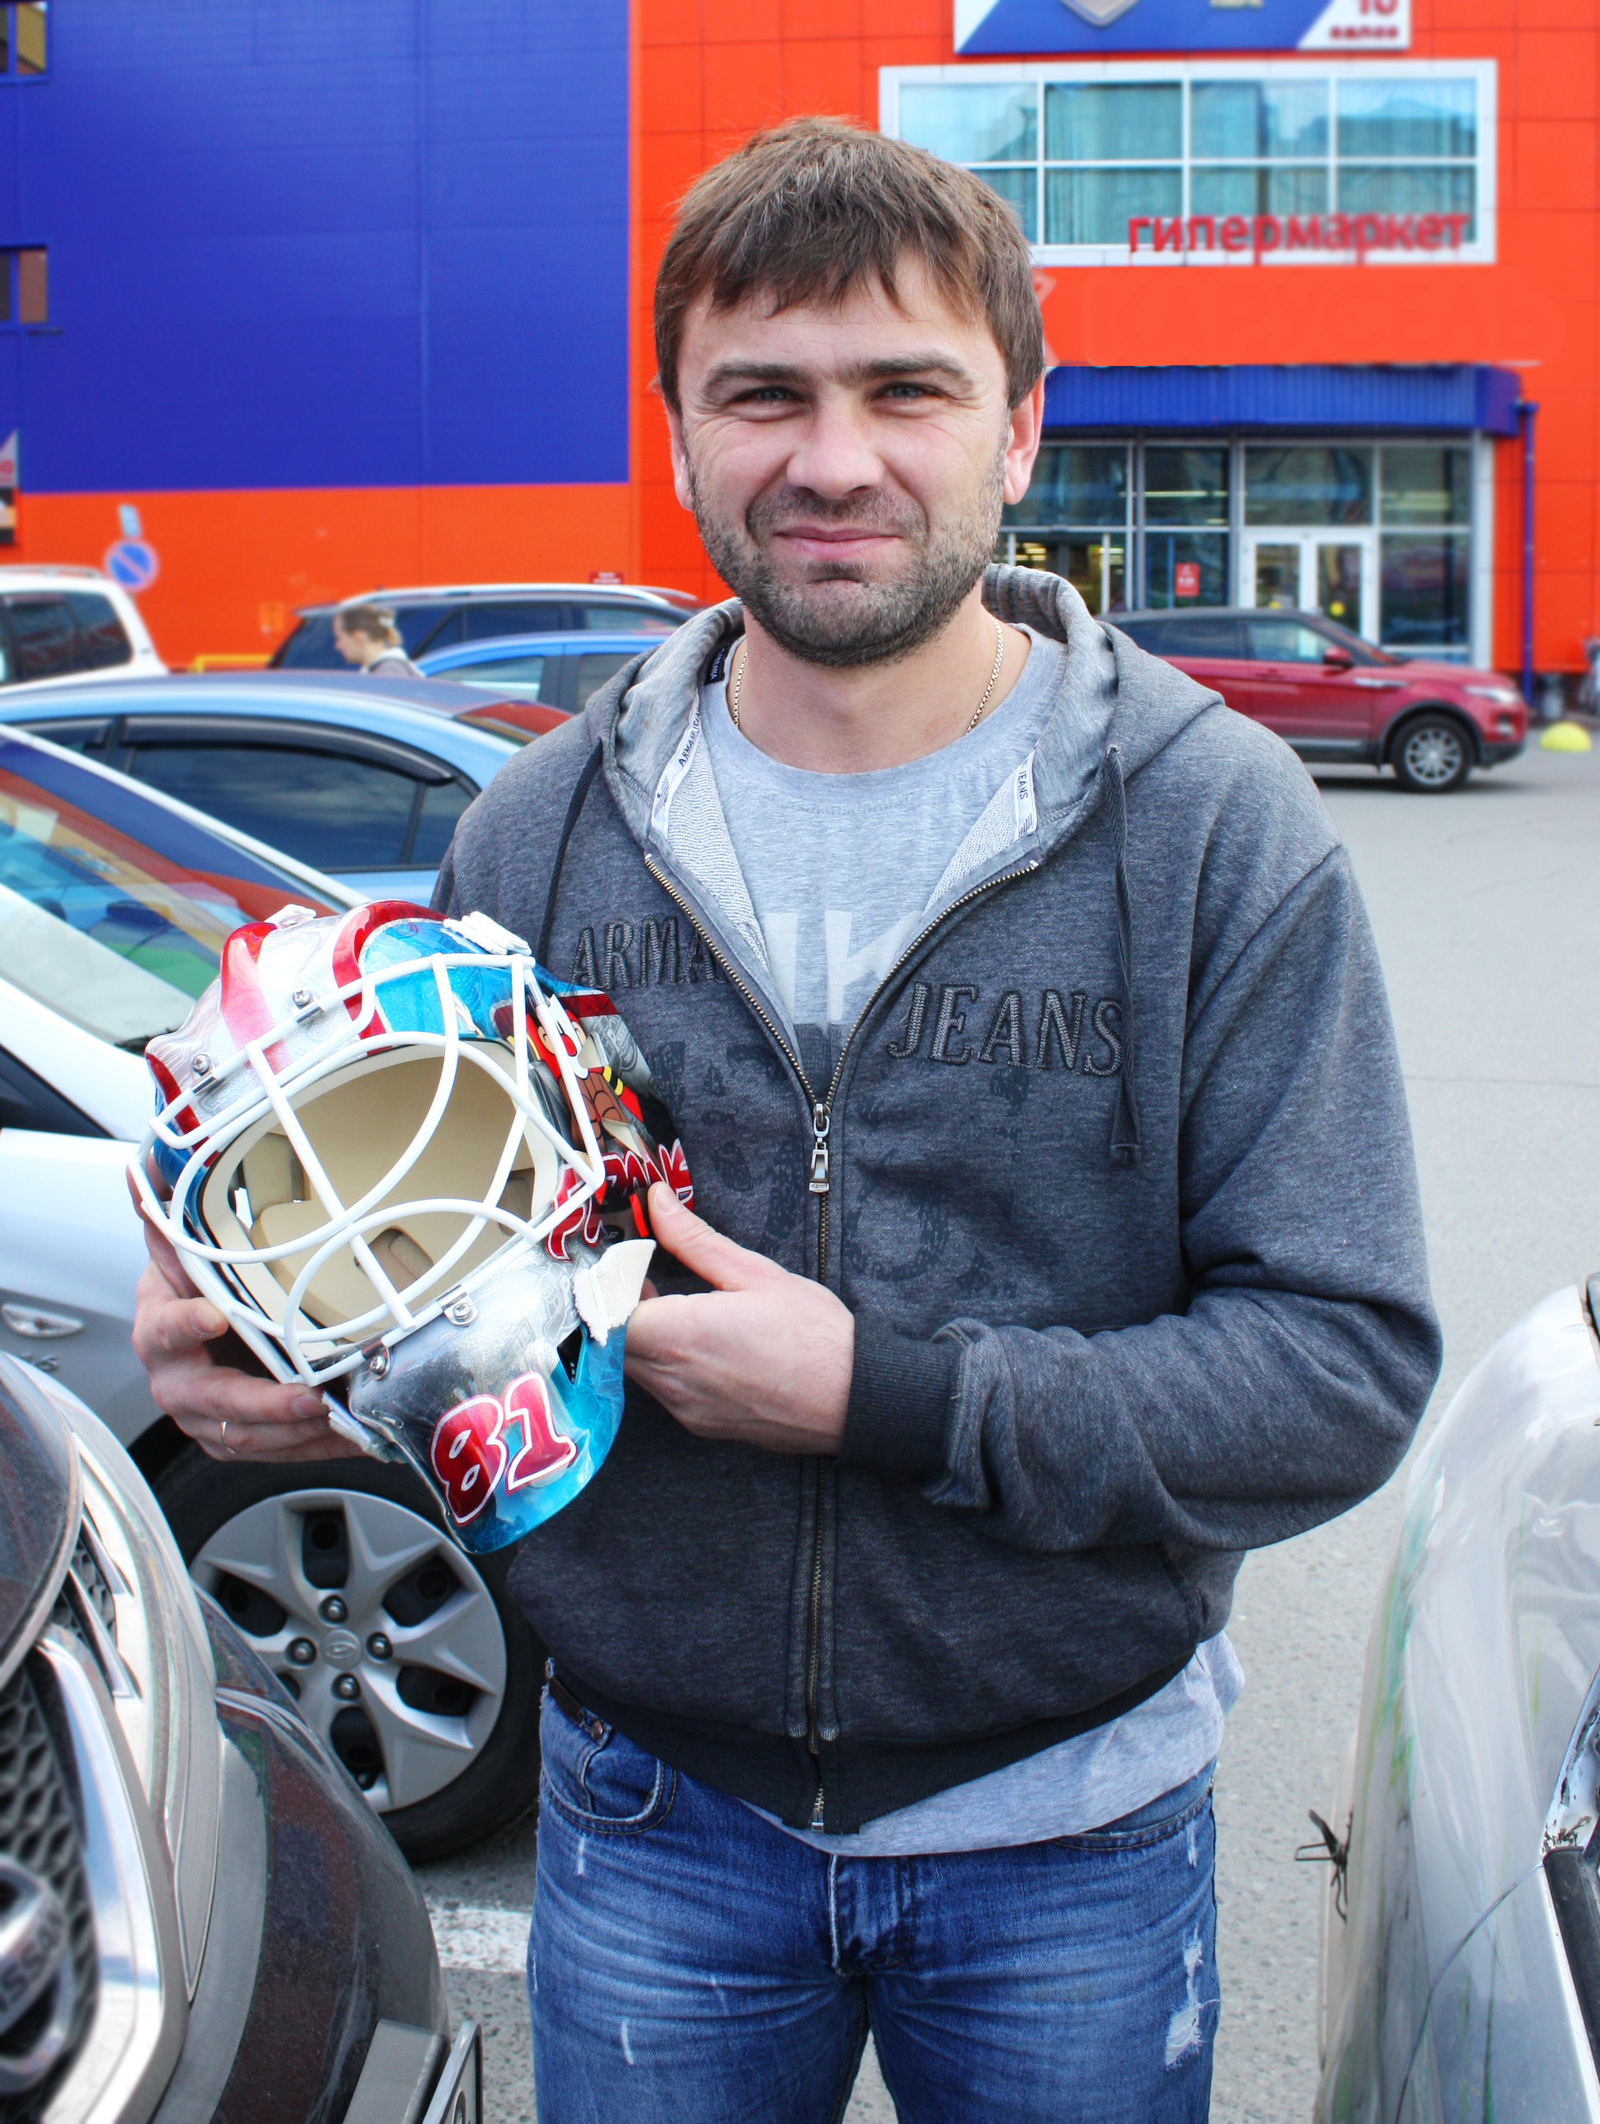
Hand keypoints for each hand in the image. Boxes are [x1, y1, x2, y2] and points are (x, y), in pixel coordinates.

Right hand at [128, 1170, 363, 1462]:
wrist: (194, 1330)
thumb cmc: (192, 1290)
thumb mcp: (181, 1247)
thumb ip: (169, 1208)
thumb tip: (148, 1161)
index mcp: (159, 1329)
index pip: (164, 1330)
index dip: (186, 1326)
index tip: (214, 1317)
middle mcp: (176, 1380)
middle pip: (212, 1401)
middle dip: (264, 1404)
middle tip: (307, 1397)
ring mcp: (204, 1417)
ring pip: (246, 1436)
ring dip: (295, 1432)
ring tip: (340, 1416)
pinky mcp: (235, 1439)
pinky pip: (274, 1452)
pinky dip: (314, 1447)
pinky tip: (350, 1434)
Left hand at [623, 1183, 853, 1454]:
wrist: (855, 1399)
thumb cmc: (813, 1334)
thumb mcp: (754, 1273)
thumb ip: (693, 1239)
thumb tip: (657, 1200)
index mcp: (681, 1334)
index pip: (605, 1313)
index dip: (607, 1287)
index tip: (625, 1264)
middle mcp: (673, 1379)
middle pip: (612, 1344)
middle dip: (621, 1311)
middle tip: (649, 1280)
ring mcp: (684, 1408)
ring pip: (634, 1369)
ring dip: (643, 1338)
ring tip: (680, 1309)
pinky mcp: (700, 1426)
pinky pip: (663, 1391)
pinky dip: (666, 1364)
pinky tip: (703, 1346)